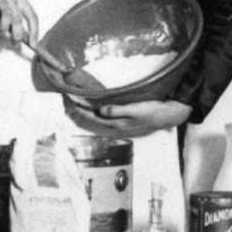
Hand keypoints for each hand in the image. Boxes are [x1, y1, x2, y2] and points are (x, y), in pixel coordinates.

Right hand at [0, 0, 40, 46]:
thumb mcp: (10, 10)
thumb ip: (17, 23)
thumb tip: (26, 39)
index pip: (32, 17)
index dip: (34, 32)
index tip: (33, 44)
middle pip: (19, 19)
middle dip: (17, 34)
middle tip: (15, 42)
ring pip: (7, 17)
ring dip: (3, 27)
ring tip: (0, 28)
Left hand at [66, 96, 189, 137]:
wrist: (167, 117)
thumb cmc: (153, 111)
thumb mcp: (136, 109)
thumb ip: (118, 110)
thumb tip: (100, 110)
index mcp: (116, 125)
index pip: (90, 118)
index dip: (78, 110)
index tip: (68, 101)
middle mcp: (114, 129)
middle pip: (88, 124)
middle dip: (75, 114)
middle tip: (64, 103)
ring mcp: (117, 130)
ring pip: (93, 125)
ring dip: (81, 118)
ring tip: (70, 110)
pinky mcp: (121, 127)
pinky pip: (99, 125)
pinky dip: (90, 120)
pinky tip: (88, 117)